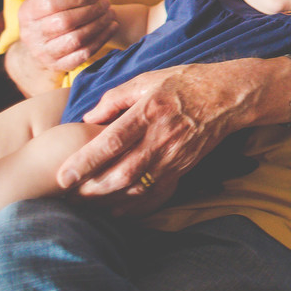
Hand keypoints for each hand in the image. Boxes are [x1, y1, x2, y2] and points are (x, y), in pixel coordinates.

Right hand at [17, 0, 117, 73]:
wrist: (42, 43)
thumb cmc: (54, 7)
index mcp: (28, 10)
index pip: (52, 2)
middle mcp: (32, 33)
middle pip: (65, 21)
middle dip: (91, 10)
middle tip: (106, 2)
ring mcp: (45, 52)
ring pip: (75, 39)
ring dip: (98, 25)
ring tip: (110, 13)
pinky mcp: (60, 65)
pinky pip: (83, 54)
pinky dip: (101, 39)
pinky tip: (112, 26)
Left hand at [56, 59, 264, 203]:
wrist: (228, 97)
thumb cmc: (185, 83)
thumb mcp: (148, 79)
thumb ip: (115, 98)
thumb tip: (87, 117)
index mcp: (148, 112)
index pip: (111, 142)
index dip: (85, 161)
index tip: (62, 176)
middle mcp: (160, 138)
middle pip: (121, 173)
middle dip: (92, 190)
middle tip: (66, 197)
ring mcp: (173, 157)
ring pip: (137, 188)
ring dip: (108, 201)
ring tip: (84, 205)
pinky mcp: (183, 168)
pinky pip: (156, 194)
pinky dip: (134, 207)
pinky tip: (116, 211)